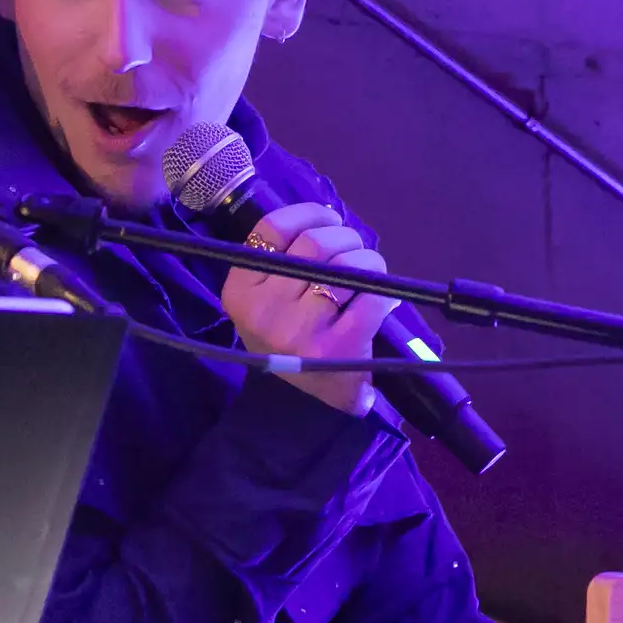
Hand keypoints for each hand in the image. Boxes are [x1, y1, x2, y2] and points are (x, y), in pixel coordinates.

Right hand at [219, 200, 399, 414]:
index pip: (272, 229)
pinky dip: (383, 291)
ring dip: (368, 260)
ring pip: (346, 265)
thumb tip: (328, 220)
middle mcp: (264, 310)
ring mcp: (300, 330)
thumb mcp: (263, 303)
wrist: (301, 409)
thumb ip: (282, 261)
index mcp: (239, 293)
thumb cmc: (286, 344)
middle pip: (315, 243)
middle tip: (355, 250)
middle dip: (345, 237)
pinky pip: (373, 296)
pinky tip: (381, 297)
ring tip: (370, 271)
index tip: (327, 218)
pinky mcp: (338, 347)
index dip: (307, 213)